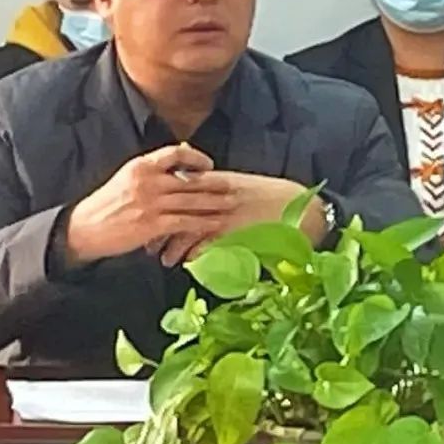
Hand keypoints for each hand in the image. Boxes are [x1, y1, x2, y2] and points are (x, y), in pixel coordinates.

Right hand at [66, 144, 235, 266]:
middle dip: (214, 183)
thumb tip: (177, 153)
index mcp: (140, 166)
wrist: (85, 228)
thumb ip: (150, 168)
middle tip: (232, 185)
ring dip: (214, 203)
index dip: (195, 157)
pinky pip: (185, 222)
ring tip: (231, 204)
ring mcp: (151, 203)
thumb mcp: (126, 177)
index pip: (174, 153)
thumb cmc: (106, 204)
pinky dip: (203, 223)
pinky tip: (215, 225)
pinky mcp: (153, 225)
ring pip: (191, 201)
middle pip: (189, 179)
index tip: (209, 164)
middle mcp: (148, 181)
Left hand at [151, 173, 328, 266]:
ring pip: (185, 229)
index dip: (158, 202)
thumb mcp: (239, 184)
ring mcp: (223, 215)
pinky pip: (205, 246)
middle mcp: (215, 196)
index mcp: (215, 180)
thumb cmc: (269, 195)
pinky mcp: (233, 234)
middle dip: (157, 226)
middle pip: (175, 209)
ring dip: (171, 246)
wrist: (298, 206)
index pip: (176, 187)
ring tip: (162, 259)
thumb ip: (215, 187)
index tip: (146, 214)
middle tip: (145, 240)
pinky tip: (186, 263)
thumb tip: (192, 192)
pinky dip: (192, 256)